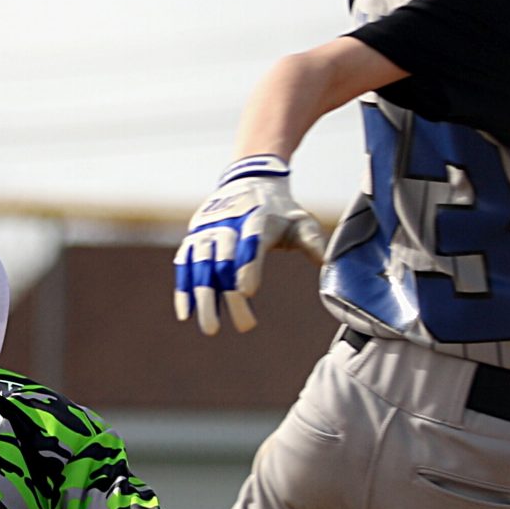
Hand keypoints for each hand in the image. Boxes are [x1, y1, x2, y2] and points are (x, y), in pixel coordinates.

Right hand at [173, 155, 328, 335]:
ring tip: (211, 328)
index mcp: (256, 217)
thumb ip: (311, 241)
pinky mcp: (193, 237)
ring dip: (203, 298)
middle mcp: (226, 223)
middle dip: (229, 295)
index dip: (248, 266)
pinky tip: (186, 314)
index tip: (249, 293)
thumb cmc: (278, 210)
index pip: (250, 242)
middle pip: (223, 261)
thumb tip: (325, 264)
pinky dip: (184, 289)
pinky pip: (185, 265)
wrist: (249, 179)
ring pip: (200, 266)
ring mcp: (206, 231)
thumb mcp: (300, 220)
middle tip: (244, 326)